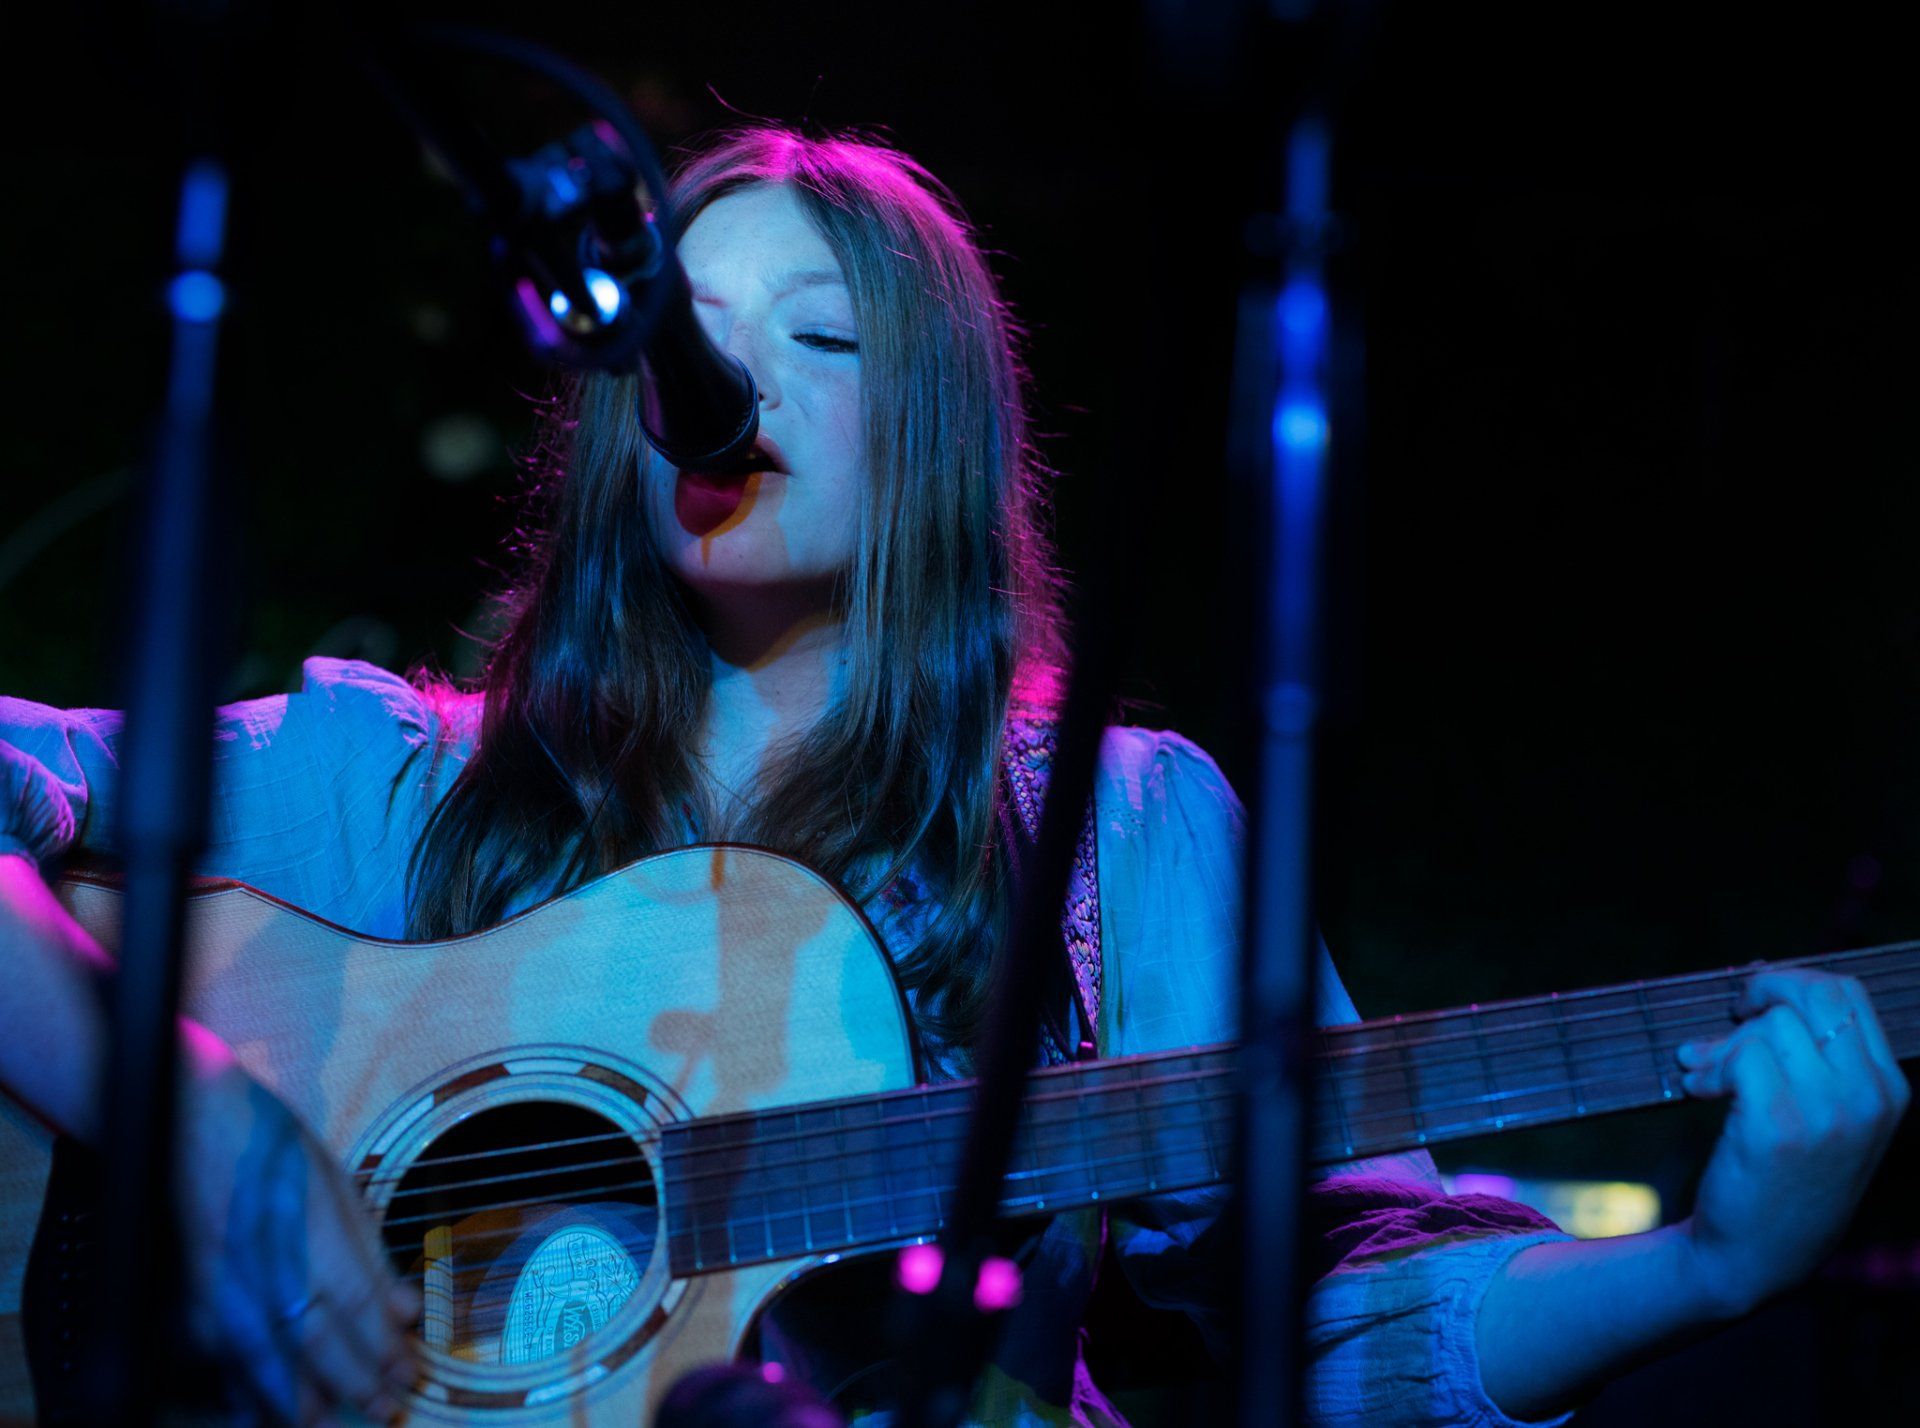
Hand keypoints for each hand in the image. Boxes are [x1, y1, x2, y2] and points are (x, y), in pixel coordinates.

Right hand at [177, 1063, 420, 1423]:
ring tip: (327, 1424)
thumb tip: (404, 1307)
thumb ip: (368, 1250)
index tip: (410, 1376)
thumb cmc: (271, 1141)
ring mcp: (224, 1289)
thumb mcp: (337, 1180)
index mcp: (312, 1237)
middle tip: (387, 1411)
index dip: (385, 1351)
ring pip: (265, 1362)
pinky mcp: (190, 1296)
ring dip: (300, 1400)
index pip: (358, 1310)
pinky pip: (220, 1356)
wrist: (188, 1120)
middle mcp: (268, 1271)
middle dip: (355, 1384)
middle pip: (317, 1346)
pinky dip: (244, 1387)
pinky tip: (262, 1409)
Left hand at [1676, 968, 1909, 1316]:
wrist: (1757, 1256)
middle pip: (1814, 994)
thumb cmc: (1782, 1180)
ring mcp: (1830, 1113)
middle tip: (1729, 1015)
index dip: (1792, 980)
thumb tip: (1763, 975)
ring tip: (1702, 1071)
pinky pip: (1740, 1057)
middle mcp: (1869, 1098)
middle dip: (1760, 993)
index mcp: (1888, 1090)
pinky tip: (1697, 1089)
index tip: (1754, 997)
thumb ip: (1812, 1057)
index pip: (1849, 996)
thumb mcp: (1825, 1119)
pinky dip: (1707, 1067)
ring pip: (1771, 1025)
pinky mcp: (1781, 1126)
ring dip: (1723, 1043)